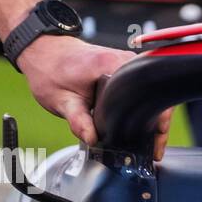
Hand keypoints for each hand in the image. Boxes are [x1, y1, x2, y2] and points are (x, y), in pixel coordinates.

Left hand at [17, 35, 171, 159]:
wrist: (43, 51)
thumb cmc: (50, 70)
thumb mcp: (60, 101)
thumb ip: (78, 122)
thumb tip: (93, 140)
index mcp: (112, 67)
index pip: (147, 98)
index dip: (156, 125)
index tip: (154, 145)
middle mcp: (125, 62)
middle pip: (155, 98)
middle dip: (157, 125)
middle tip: (153, 150)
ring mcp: (128, 64)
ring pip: (151, 95)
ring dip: (151, 118)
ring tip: (148, 142)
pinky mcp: (127, 68)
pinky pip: (143, 91)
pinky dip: (142, 109)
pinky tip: (139, 126)